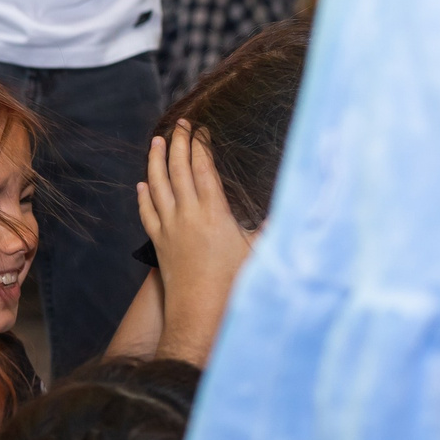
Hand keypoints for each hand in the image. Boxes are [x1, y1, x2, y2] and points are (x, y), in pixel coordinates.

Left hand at [138, 121, 253, 366]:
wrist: (199, 315)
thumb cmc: (233, 284)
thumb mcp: (259, 250)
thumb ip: (274, 224)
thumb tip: (297, 202)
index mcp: (213, 212)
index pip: (202, 168)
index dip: (200, 145)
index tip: (200, 129)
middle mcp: (187, 216)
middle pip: (177, 170)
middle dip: (177, 143)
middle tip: (179, 124)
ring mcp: (169, 230)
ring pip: (157, 186)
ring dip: (155, 161)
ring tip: (155, 142)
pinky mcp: (159, 245)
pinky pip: (147, 214)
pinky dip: (144, 196)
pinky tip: (142, 186)